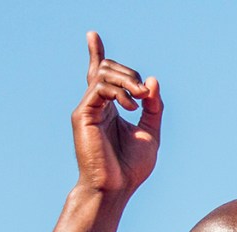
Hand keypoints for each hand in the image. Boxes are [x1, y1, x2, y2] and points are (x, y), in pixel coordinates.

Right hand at [71, 31, 162, 196]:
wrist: (115, 189)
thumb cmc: (130, 169)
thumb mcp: (150, 134)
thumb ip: (154, 108)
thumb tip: (151, 81)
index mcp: (109, 110)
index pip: (101, 76)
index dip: (97, 54)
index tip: (92, 36)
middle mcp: (96, 106)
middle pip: (107, 69)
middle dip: (130, 73)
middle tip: (145, 94)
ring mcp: (87, 109)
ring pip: (103, 73)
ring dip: (127, 80)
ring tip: (141, 99)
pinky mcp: (82, 115)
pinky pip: (99, 87)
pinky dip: (119, 91)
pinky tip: (131, 107)